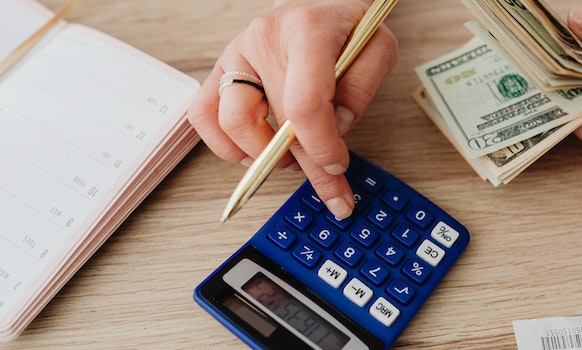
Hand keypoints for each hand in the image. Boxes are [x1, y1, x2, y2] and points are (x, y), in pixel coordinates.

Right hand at [187, 0, 397, 217]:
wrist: (321, 4)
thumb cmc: (347, 26)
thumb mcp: (377, 48)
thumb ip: (362, 89)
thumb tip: (335, 130)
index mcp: (306, 31)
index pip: (305, 103)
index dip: (321, 147)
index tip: (337, 166)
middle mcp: (263, 40)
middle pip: (273, 122)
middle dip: (304, 165)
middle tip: (329, 184)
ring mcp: (237, 55)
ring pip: (230, 123)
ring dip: (262, 156)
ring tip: (292, 159)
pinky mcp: (222, 70)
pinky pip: (203, 116)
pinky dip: (225, 145)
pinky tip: (255, 152)